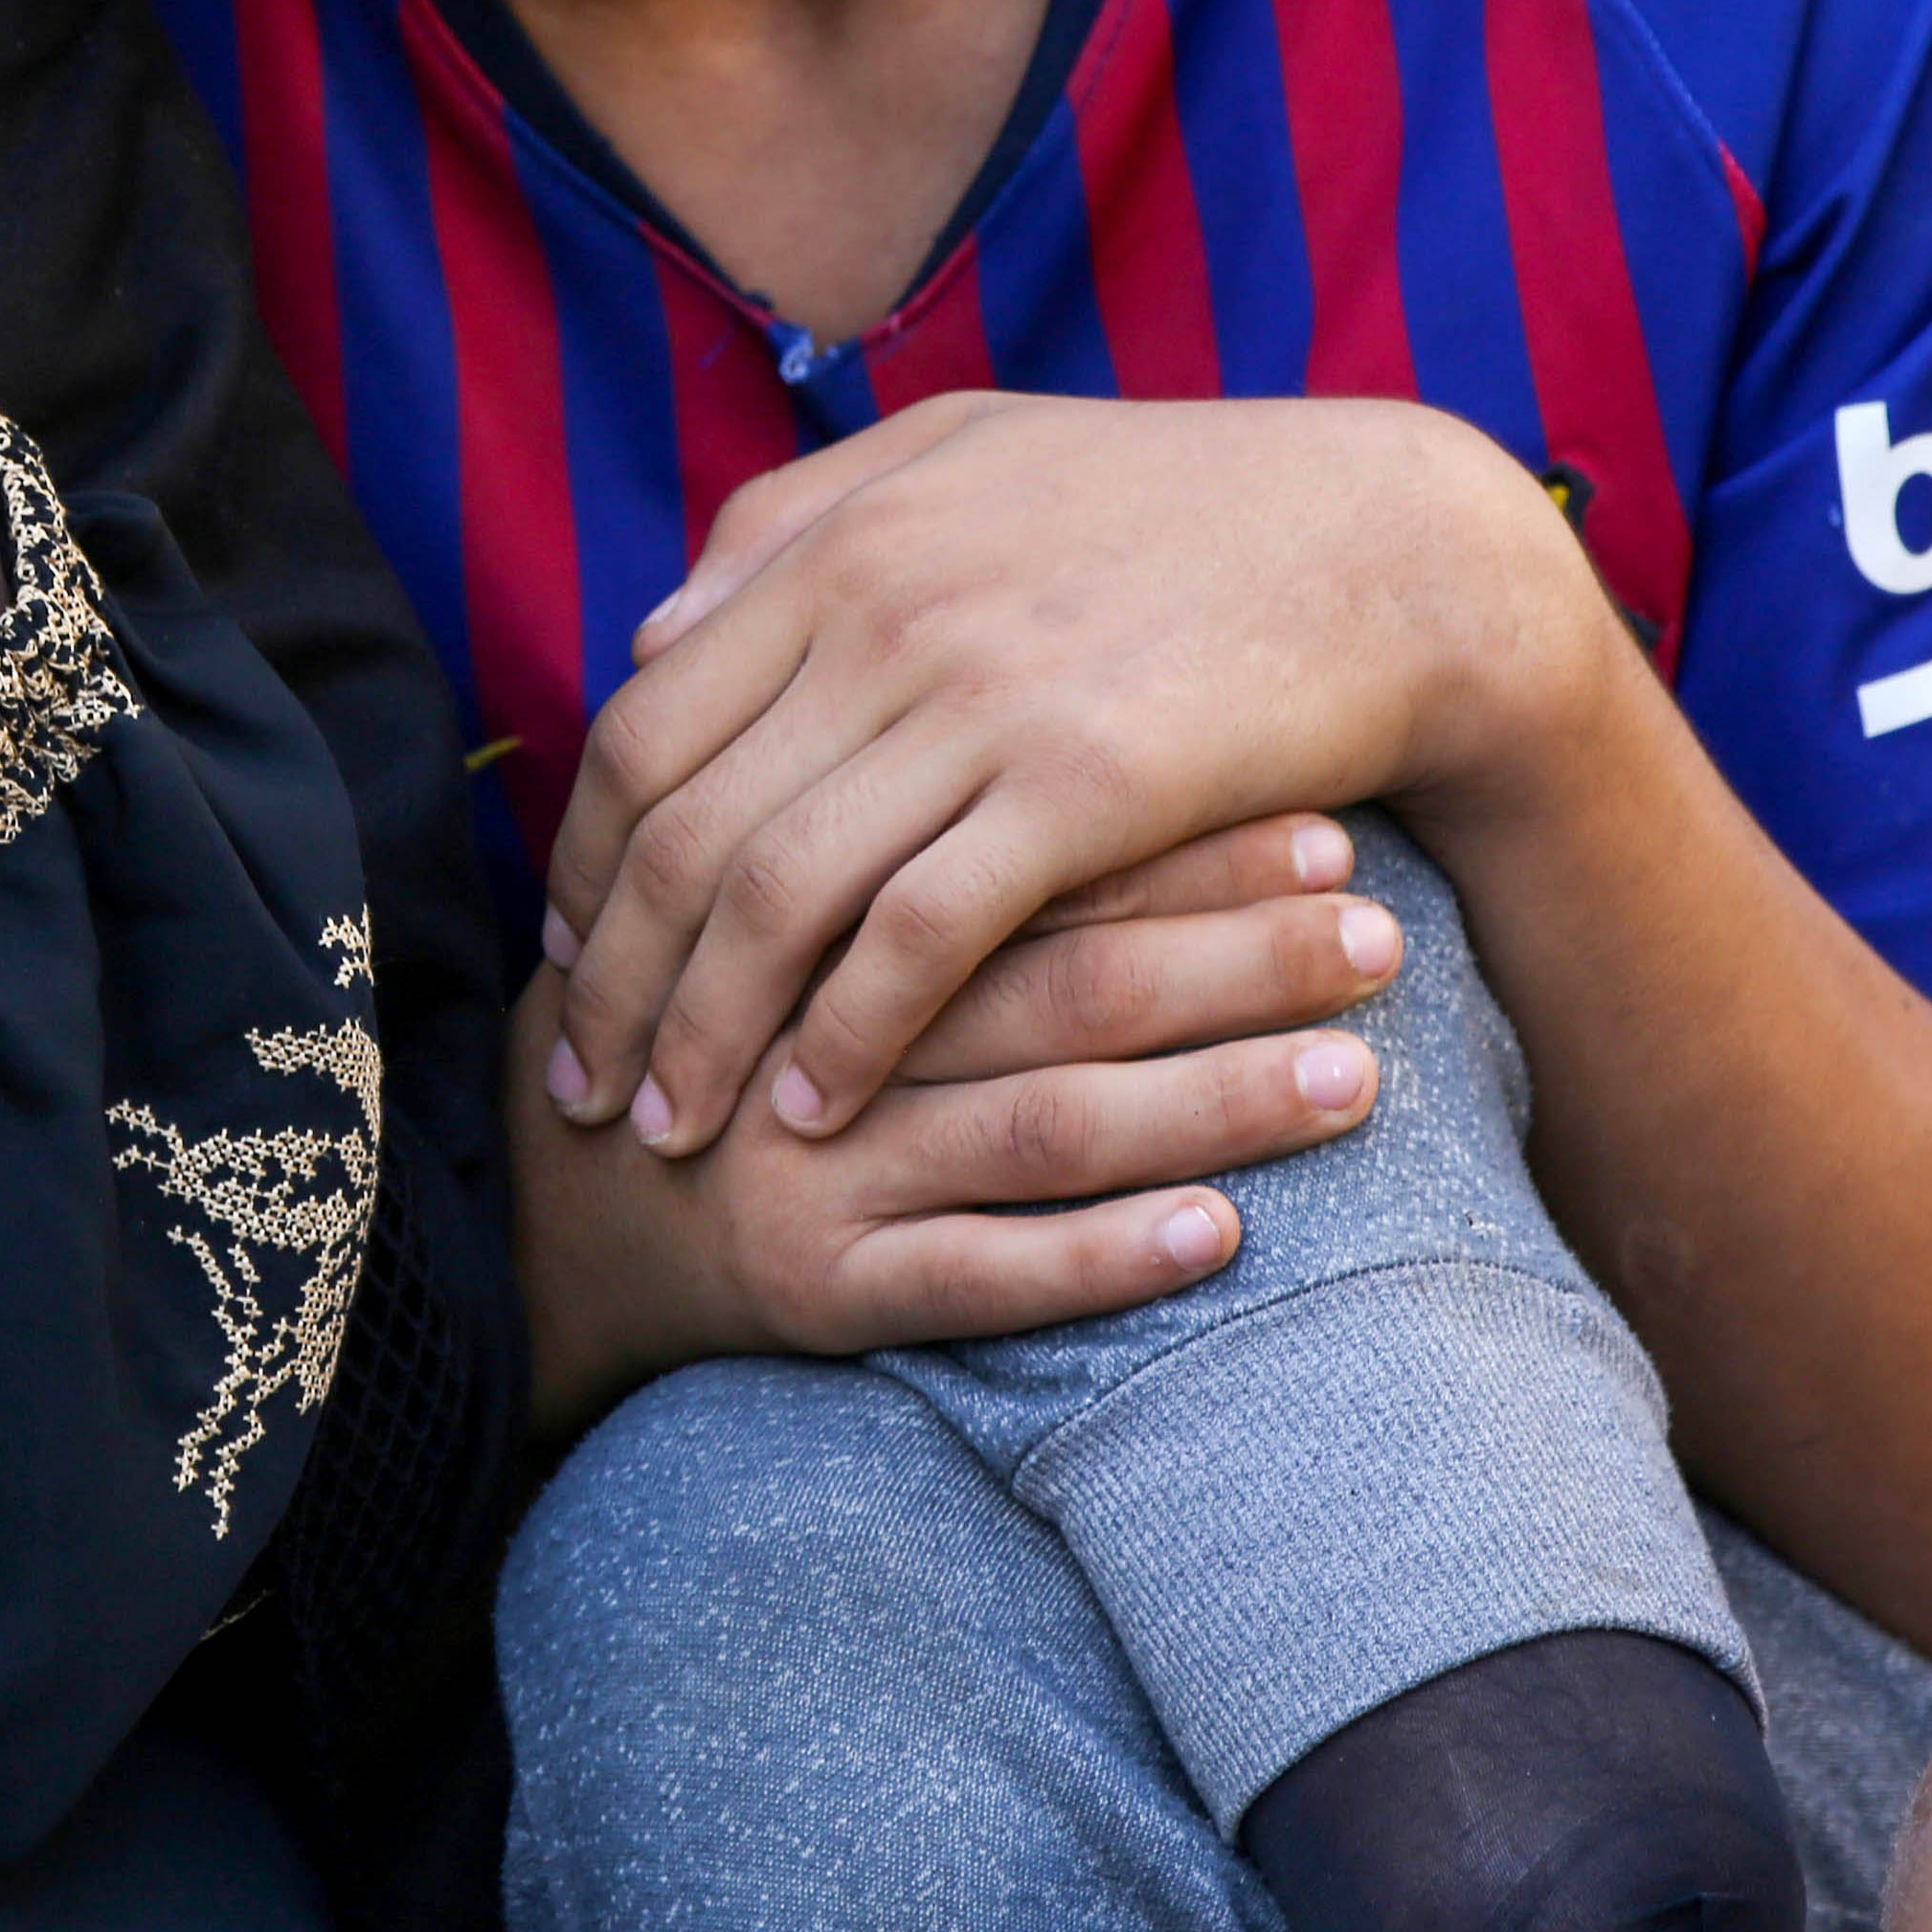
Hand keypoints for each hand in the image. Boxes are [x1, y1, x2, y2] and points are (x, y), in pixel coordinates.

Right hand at [514, 815, 1404, 1425]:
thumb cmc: (677, 1029)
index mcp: (804, 907)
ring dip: (1208, 1100)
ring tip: (1362, 1077)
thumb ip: (806, 757)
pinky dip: (1095, 1255)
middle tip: (1382, 935)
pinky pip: (969, 1279)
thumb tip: (925, 644)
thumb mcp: (710, 882)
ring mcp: (814, 1166)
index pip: (1012, 853)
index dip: (1165, 838)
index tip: (1319, 814)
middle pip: (1048, 979)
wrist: (549, 1231)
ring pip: (1033, 1124)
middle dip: (1228, 955)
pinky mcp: (813, 1287)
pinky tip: (1217, 1239)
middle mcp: (811, 1030)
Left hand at [538, 393, 1618, 1160]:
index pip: (642, 729)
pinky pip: (918, 938)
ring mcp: (977, 699)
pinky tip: (814, 1110)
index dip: (583, 859)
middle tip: (574, 1079)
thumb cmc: (1170, 503)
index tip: (563, 952)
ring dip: (703, 1031)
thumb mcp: (958, 460)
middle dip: (610, 977)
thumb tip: (657, 630)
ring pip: (776, 896)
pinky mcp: (1082, 785)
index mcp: (833, 542)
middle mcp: (879, 614)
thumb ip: (793, 525)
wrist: (1389, 542)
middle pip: (682, 830)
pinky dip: (846, 1036)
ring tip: (667, 1126)